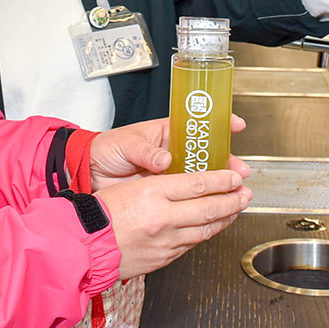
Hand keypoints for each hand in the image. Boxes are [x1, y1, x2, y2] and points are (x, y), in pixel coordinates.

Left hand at [90, 115, 249, 190]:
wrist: (89, 174)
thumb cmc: (106, 150)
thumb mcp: (126, 144)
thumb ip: (145, 153)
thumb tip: (164, 160)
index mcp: (165, 133)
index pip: (197, 125)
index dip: (218, 124)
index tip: (236, 125)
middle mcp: (172, 152)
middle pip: (205, 155)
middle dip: (226, 162)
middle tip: (240, 171)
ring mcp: (170, 173)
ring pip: (200, 177)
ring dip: (218, 183)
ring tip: (234, 191)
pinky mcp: (164, 193)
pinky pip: (187, 196)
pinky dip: (201, 200)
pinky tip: (213, 205)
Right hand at [95, 168, 251, 278]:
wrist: (85, 244)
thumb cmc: (101, 212)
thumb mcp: (131, 184)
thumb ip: (162, 183)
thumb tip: (191, 182)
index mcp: (152, 192)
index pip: (197, 183)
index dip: (222, 179)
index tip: (235, 175)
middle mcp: (162, 217)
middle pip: (208, 207)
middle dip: (233, 200)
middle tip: (246, 193)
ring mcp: (164, 240)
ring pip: (205, 229)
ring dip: (225, 218)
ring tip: (236, 209)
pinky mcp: (163, 257)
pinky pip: (191, 244)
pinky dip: (206, 234)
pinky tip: (212, 227)